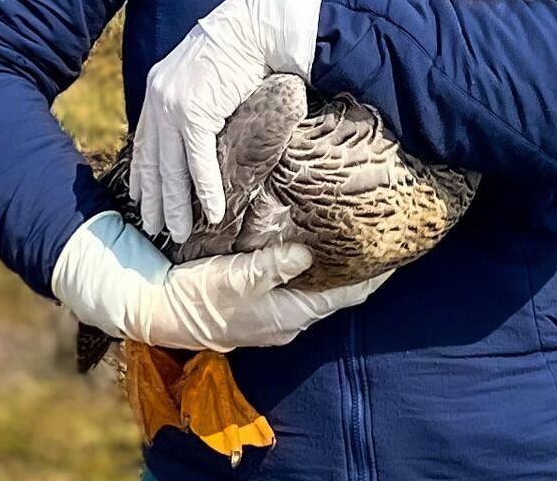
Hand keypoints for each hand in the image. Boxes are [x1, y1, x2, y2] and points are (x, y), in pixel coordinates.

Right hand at [52, 211, 386, 350]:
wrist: (159, 307)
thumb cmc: (200, 293)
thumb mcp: (237, 276)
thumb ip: (274, 265)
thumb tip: (308, 253)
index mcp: (290, 315)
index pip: (345, 295)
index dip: (372, 277)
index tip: (397, 253)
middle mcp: (288, 319)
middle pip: (336, 293)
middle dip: (359, 269)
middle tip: (379, 237)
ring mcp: (274, 314)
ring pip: (318, 289)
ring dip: (335, 267)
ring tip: (354, 237)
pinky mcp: (259, 303)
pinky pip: (298, 285)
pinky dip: (312, 267)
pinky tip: (314, 245)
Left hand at [129, 0, 330, 238]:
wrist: (253, 25)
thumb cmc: (237, 46)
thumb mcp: (202, 72)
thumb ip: (194, 99)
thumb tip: (201, 126)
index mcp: (157, 88)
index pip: (145, 141)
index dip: (143, 174)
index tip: (141, 199)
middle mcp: (158, 98)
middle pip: (153, 161)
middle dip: (153, 199)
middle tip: (154, 229)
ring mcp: (174, 107)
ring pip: (171, 169)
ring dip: (175, 205)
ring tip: (178, 233)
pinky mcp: (196, 114)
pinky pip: (198, 163)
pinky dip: (206, 191)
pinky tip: (211, 212)